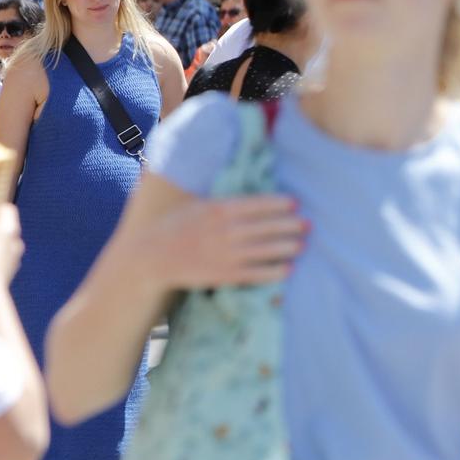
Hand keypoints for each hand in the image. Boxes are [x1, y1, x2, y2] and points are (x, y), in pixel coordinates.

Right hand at [145, 194, 305, 289]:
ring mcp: (225, 253)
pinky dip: (274, 271)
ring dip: (287, 247)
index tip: (295, 203)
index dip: (278, 204)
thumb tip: (243, 184)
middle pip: (266, 227)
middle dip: (290, 225)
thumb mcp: (197, 204)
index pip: (257, 204)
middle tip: (308, 224)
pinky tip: (288, 269)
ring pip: (265, 250)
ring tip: (303, 244)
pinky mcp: (223, 274)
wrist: (150, 256)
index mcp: (219, 209)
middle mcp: (225, 230)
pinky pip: (255, 273)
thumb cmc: (174, 225)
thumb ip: (222, 200)